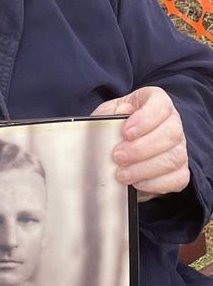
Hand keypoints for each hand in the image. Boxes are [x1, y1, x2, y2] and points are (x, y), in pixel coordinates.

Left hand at [91, 87, 188, 201]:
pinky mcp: (180, 170)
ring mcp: (179, 147)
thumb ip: (110, 113)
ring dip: (145, 169)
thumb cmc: (113, 126)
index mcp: (156, 101)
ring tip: (122, 174)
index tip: (126, 132)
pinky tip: (137, 183)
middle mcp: (172, 123)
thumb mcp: (106, 115)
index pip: (161, 104)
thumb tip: (122, 112)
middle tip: (118, 157)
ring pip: (174, 158)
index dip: (146, 119)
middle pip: (171, 133)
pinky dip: (156, 184)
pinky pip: (178, 179)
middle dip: (141, 148)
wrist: (117, 149)